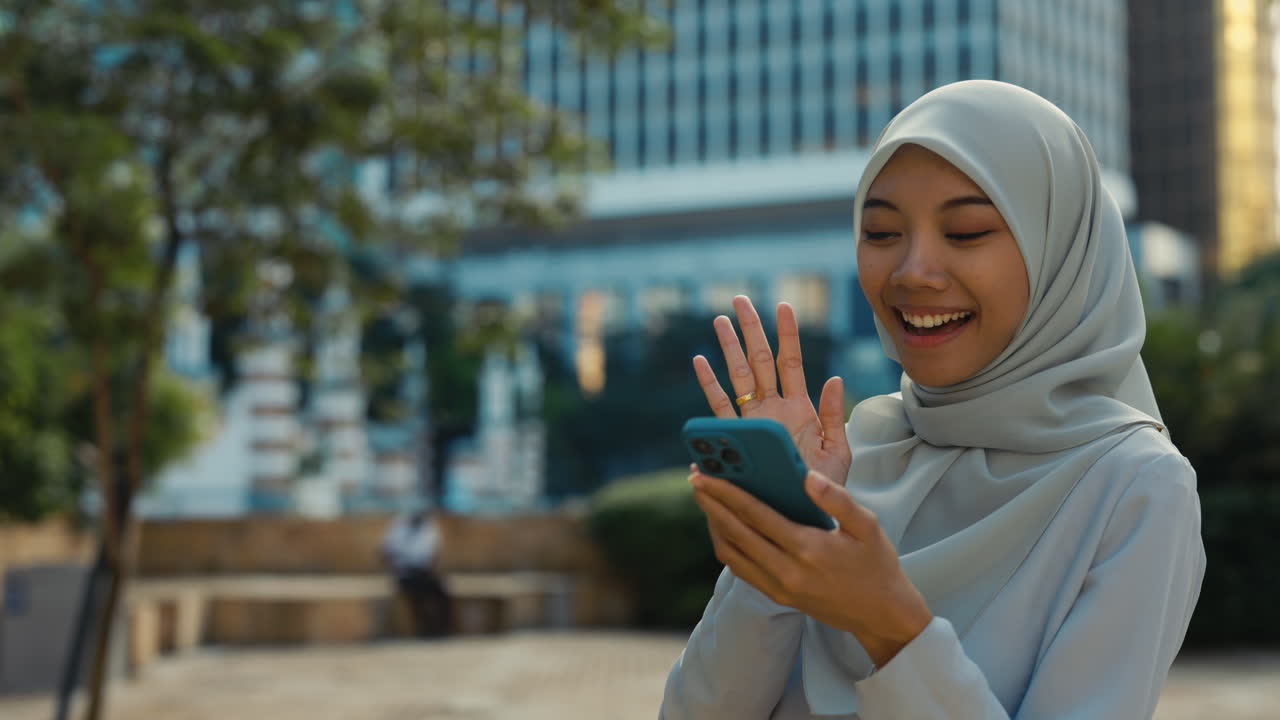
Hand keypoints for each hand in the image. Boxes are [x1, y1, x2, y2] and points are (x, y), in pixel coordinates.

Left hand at [690, 465, 932, 667]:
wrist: (882, 614)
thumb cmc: (877, 563)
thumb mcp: (867, 525)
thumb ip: (837, 498)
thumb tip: (805, 475)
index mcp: (808, 549)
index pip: (755, 515)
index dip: (726, 492)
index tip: (705, 473)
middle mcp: (787, 572)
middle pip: (735, 533)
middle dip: (711, 503)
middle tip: (695, 478)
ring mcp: (779, 588)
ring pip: (731, 554)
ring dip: (714, 525)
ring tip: (706, 498)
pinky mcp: (777, 597)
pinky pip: (740, 569)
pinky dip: (727, 544)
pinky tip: (725, 525)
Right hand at [693, 295, 851, 483]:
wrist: (803, 516)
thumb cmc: (823, 488)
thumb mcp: (838, 451)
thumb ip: (834, 415)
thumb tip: (835, 379)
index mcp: (799, 409)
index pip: (791, 363)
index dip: (787, 334)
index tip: (783, 305)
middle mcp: (772, 410)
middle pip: (759, 361)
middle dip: (751, 330)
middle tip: (740, 300)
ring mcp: (753, 422)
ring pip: (738, 378)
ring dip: (729, 348)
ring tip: (720, 320)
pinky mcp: (738, 440)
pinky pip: (721, 409)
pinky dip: (710, 385)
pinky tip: (701, 361)